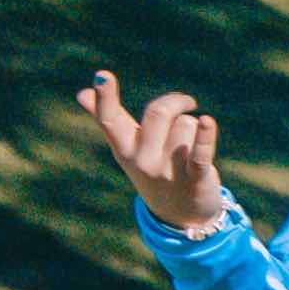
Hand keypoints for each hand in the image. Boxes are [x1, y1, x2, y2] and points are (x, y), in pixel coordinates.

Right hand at [79, 70, 225, 233]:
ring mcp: (168, 170)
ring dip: (195, 129)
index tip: (102, 75)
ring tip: (190, 148)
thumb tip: (81, 92)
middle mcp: (142, 160)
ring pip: (187, 124)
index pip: (110, 120)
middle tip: (187, 103)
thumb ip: (109, 120)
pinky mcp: (195, 177)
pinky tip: (207, 122)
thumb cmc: (151, 168)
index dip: (106, 97)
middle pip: (158, 112)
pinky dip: (206, 136)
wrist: (179, 214)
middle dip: (175, 101)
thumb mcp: (127, 147)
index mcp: (124, 148)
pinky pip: (200, 151)